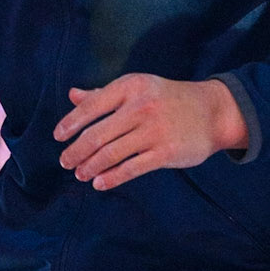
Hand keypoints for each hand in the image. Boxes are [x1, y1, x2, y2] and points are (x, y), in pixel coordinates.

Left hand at [55, 74, 247, 190]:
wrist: (211, 111)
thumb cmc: (166, 99)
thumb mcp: (137, 88)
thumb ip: (103, 94)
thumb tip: (72, 95)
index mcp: (130, 87)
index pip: (92, 106)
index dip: (71, 122)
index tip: (58, 137)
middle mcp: (141, 107)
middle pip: (98, 134)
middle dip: (76, 151)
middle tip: (65, 162)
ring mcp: (154, 131)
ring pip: (112, 153)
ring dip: (91, 166)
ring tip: (80, 174)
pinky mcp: (166, 153)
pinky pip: (131, 168)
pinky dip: (112, 177)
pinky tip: (99, 183)